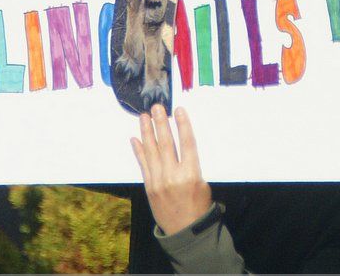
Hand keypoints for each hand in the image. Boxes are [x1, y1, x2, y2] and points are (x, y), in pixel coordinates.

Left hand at [131, 105, 212, 235]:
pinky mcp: (149, 187)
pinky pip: (143, 165)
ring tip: (144, 117)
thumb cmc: (199, 207)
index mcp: (191, 174)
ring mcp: (159, 181)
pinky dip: (139, 151)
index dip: (182, 125)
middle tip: (157, 107)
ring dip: (147, 132)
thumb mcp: (204, 185)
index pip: (187, 143)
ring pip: (152, 151)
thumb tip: (181, 147)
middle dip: (161, 123)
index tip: (178, 110)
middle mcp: (173, 176)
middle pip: (166, 143)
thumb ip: (192, 166)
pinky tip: (135, 138)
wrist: (185, 232)